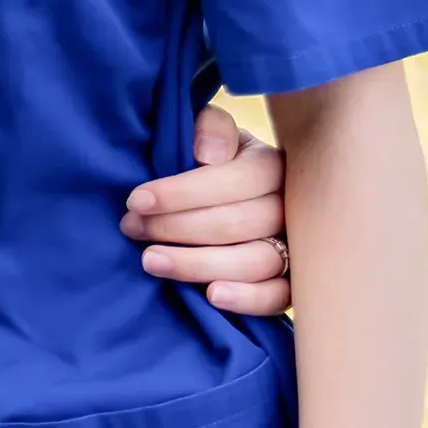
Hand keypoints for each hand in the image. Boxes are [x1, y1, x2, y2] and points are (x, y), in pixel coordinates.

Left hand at [126, 102, 290, 315]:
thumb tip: (209, 154)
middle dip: (177, 228)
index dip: (183, 192)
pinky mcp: (292, 282)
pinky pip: (279, 296)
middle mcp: (291, 207)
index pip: (236, 180)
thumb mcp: (210, 133)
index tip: (136, 200)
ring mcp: (295, 247)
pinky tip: (211, 296)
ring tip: (151, 261)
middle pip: (238, 223)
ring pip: (256, 261)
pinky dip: (248, 298)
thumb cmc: (212, 159)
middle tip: (132, 228)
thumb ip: (210, 128)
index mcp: (273, 165)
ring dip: (199, 264)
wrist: (229, 194)